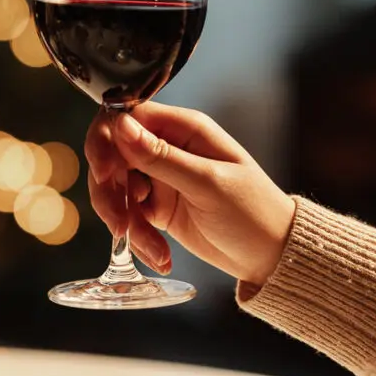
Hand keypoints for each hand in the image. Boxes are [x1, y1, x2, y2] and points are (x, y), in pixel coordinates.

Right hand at [84, 103, 296, 286]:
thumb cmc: (253, 213)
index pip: (125, 118)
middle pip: (111, 156)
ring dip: (124, 220)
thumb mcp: (207, 184)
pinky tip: (159, 255)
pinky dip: (136, 237)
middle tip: (120, 223)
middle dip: (110, 192)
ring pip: (114, 189)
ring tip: (151, 248)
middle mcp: (166, 147)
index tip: (105, 174)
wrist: (270, 257)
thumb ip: (161, 156)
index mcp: (183, 129)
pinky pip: (127, 215)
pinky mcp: (154, 206)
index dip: (106, 142)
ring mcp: (158, 177)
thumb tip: (121, 125)